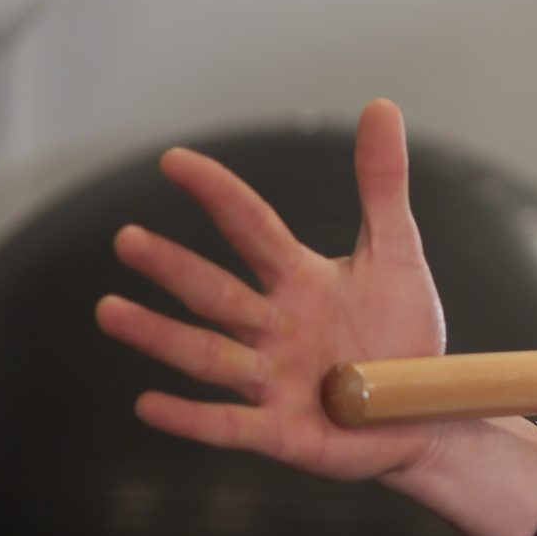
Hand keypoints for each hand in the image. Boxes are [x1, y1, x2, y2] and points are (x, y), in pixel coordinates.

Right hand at [95, 99, 450, 480]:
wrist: (427, 412)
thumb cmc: (403, 333)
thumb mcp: (399, 254)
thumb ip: (383, 185)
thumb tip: (381, 104)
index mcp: (298, 280)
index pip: (252, 229)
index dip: (219, 195)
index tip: (175, 161)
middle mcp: (274, 327)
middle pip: (217, 293)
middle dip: (174, 268)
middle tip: (127, 238)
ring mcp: (272, 380)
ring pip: (209, 354)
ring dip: (161, 336)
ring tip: (109, 310)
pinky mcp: (281, 432)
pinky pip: (230, 425)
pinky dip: (192, 418)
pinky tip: (148, 403)